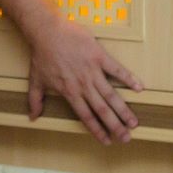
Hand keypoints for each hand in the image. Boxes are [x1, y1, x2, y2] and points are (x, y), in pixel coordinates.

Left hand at [25, 16, 141, 144]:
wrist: (47, 32)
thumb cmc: (41, 55)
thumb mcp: (35, 80)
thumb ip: (35, 101)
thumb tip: (32, 117)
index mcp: (70, 93)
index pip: (86, 117)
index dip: (97, 130)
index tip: (107, 141)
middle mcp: (84, 86)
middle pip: (102, 110)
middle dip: (115, 126)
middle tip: (127, 138)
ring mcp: (93, 71)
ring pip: (111, 95)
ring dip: (123, 110)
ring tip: (134, 122)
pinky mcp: (99, 56)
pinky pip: (117, 69)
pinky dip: (128, 78)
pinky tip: (139, 88)